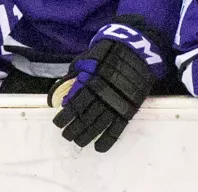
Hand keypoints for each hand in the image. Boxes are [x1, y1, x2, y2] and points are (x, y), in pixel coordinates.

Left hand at [51, 23, 162, 151]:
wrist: (139, 49)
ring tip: (78, 141)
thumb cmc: (111, 52)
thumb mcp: (89, 58)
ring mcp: (117, 102)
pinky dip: (109, 139)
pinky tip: (99, 148)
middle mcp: (103, 95)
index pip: (75, 105)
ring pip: (99, 125)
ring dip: (86, 136)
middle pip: (85, 118)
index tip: (58, 123)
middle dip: (73, 130)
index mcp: (92, 82)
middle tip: (67, 135)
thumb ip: (76, 74)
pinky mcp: (130, 107)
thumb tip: (63, 92)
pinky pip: (118, 127)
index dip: (65, 117)